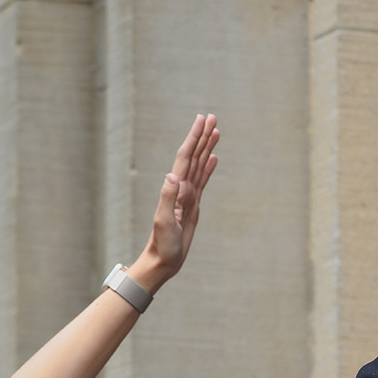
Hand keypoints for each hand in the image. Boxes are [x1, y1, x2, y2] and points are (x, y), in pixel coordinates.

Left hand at [127, 114, 219, 294]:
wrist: (162, 261)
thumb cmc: (162, 245)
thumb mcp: (165, 222)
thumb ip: (168, 198)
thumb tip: (172, 175)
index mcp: (176, 189)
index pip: (186, 157)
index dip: (193, 137)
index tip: (202, 120)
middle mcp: (181, 189)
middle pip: (193, 156)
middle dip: (202, 136)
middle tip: (212, 116)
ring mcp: (187, 196)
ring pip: (199, 165)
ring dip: (206, 148)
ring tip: (215, 130)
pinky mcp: (193, 206)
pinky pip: (202, 181)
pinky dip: (208, 168)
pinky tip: (213, 158)